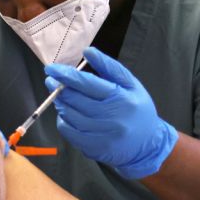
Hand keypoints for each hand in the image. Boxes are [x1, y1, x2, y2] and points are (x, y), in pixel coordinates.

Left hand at [44, 47, 177, 178]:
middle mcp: (112, 118)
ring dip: (60, 103)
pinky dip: (63, 120)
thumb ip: (108, 66)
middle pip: (75, 100)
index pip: (87, 84)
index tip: (52, 68)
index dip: (66, 75)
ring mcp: (102, 135)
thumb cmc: (136, 109)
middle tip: (51, 80)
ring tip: (60, 95)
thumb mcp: (130, 84)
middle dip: (59, 88)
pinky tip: (66, 113)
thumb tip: (88, 51)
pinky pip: (69, 132)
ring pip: (70, 116)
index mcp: (121, 98)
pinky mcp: (94, 148)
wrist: (148, 144)